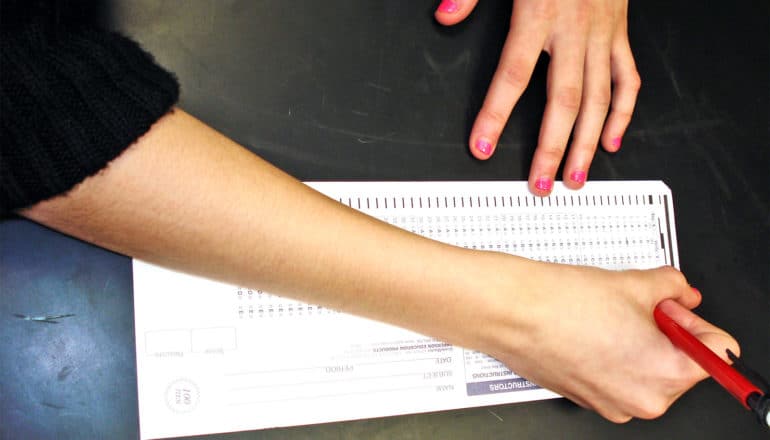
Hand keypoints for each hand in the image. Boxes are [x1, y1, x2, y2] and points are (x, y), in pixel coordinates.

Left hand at [435, 0, 640, 195]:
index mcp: (539, 13)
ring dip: (586, 143)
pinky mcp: (619, 32)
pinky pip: (628, 79)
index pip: (513, 75)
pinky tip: (612, 140)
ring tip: (573, 177)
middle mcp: (574, 30)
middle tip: (540, 183)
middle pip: (563, 100)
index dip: (497, 114)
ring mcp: (602, 34)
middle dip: (551, 148)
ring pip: (599, 99)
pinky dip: (623, 113)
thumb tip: (445, 15)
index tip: (484, 147)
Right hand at [478, 260, 738, 422]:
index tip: (673, 305)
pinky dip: (613, 355)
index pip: (716, 351)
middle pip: (682, 364)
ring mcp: (612, 403)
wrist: (512, 312)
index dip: (693, 318)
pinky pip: (618, 377)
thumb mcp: (635, 283)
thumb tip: (680, 292)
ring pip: (648, 371)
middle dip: (666, 331)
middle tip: (638, 306)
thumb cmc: (562, 304)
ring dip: (640, 343)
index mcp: (666, 375)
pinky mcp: (588, 398)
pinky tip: (592, 329)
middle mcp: (642, 400)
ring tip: (610, 316)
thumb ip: (673, 287)